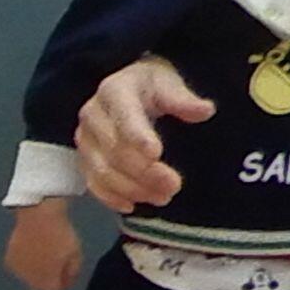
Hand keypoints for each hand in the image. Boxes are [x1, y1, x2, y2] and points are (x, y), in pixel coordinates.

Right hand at [1, 199, 85, 289]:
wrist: (38, 215)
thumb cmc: (60, 234)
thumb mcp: (76, 253)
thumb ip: (72, 271)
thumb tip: (68, 280)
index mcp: (45, 281)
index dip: (63, 283)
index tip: (69, 273)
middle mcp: (28, 281)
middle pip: (40, 286)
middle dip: (49, 277)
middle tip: (58, 263)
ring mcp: (17, 270)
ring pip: (29, 275)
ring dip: (37, 269)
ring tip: (46, 253)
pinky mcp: (9, 258)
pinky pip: (21, 264)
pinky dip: (27, 260)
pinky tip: (34, 248)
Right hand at [68, 54, 206, 212]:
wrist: (126, 91)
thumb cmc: (151, 88)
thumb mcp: (169, 83)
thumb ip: (183, 99)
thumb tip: (205, 110)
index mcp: (114, 91)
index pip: (125, 117)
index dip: (138, 136)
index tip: (157, 153)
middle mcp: (93, 115)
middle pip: (115, 150)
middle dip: (144, 171)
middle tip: (174, 185)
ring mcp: (86, 140)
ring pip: (103, 171)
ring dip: (133, 189)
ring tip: (163, 197)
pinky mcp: (83, 160)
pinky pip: (93, 184)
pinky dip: (112, 198)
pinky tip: (133, 205)